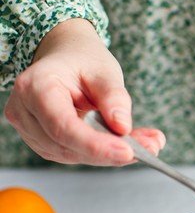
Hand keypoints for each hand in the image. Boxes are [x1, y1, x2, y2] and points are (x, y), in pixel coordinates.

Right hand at [4, 18, 164, 164]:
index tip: (127, 151)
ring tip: (148, 143)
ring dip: (111, 155)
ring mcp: (31, 130)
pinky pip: (75, 155)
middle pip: (68, 145)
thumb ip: (114, 98)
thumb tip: (122, 127)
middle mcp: (25, 112)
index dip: (95, 144)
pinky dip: (103, 153)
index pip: (63, 126)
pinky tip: (128, 144)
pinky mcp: (44, 142)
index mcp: (35, 87)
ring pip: (73, 155)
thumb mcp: (104, 70)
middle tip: (151, 147)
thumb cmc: (81, 60)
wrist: (66, 57)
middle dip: (110, 151)